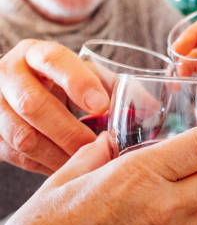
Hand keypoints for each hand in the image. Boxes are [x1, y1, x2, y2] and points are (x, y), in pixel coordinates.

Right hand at [0, 39, 108, 174]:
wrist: (20, 90)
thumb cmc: (64, 83)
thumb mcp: (87, 75)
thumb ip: (117, 87)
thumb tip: (153, 110)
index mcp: (37, 53)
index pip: (53, 60)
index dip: (78, 83)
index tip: (102, 106)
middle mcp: (8, 72)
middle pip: (32, 103)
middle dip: (69, 131)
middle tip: (97, 147)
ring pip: (20, 134)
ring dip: (57, 154)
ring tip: (86, 164)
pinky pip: (13, 154)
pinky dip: (43, 166)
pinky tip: (68, 171)